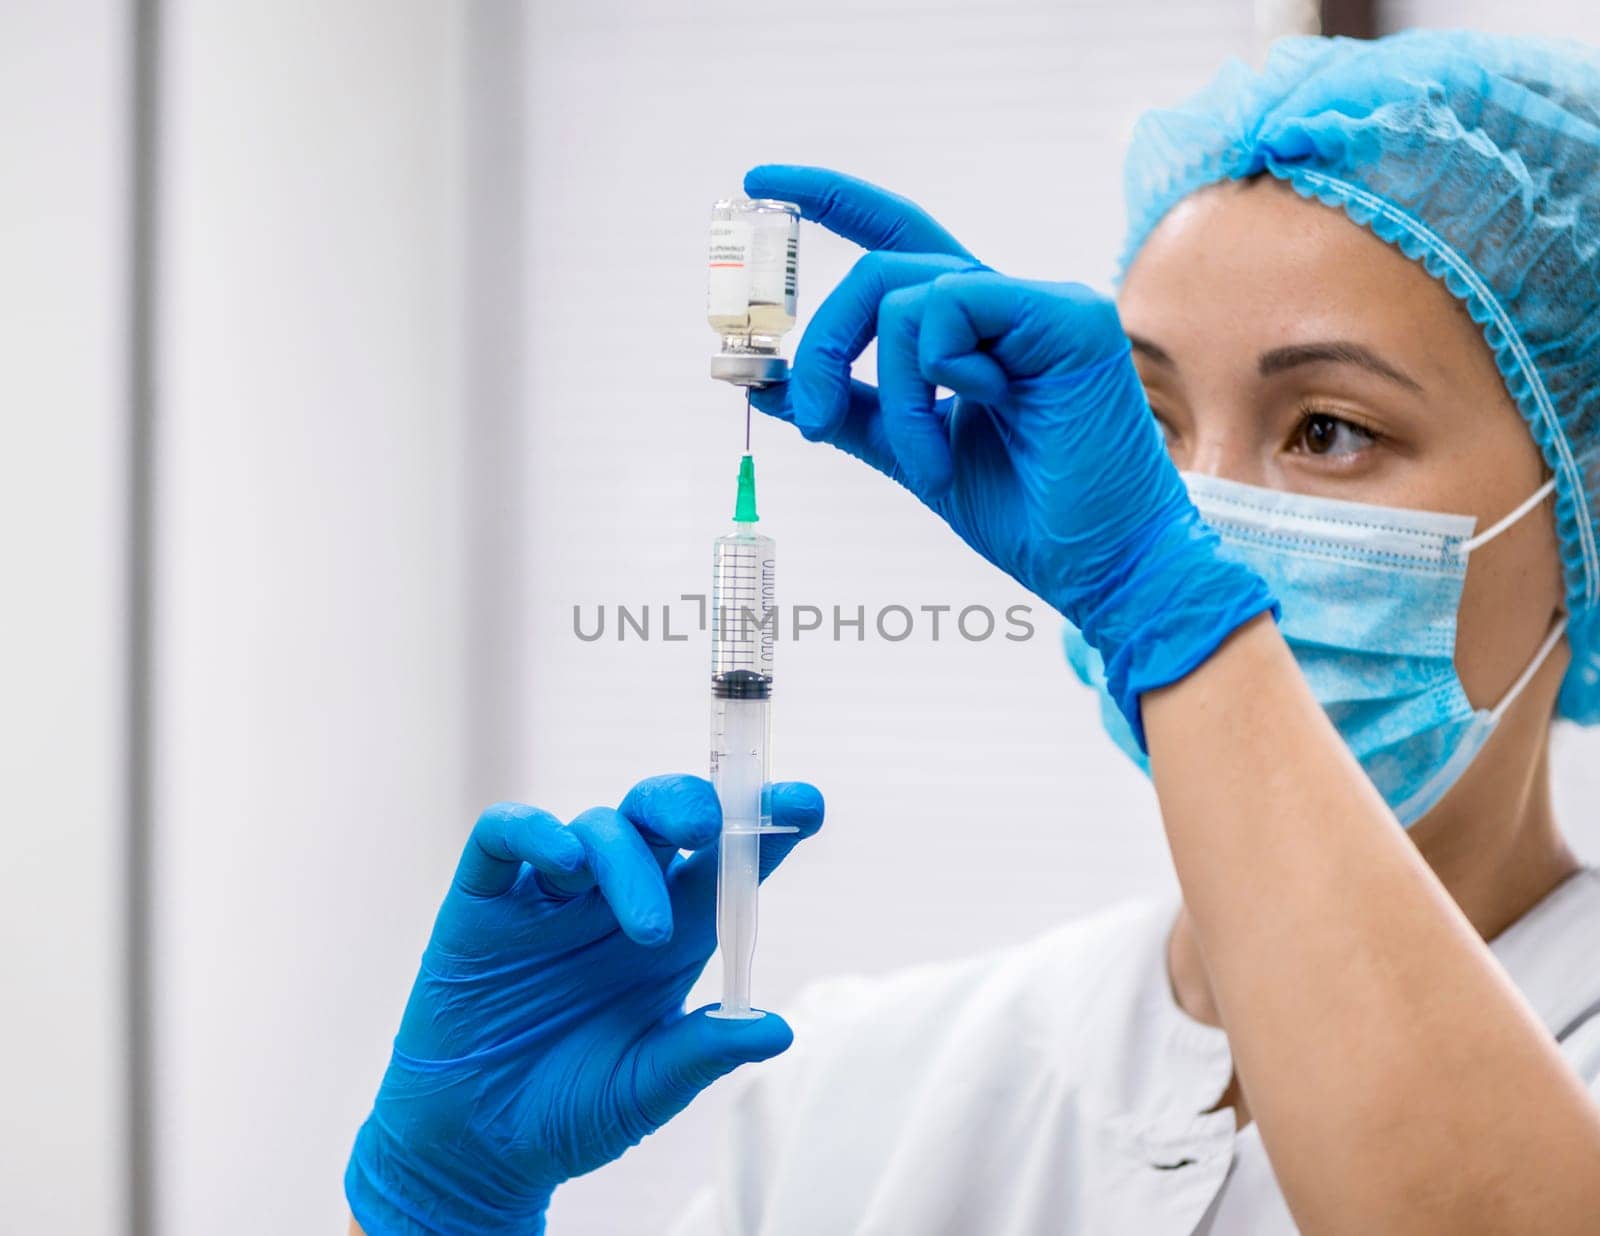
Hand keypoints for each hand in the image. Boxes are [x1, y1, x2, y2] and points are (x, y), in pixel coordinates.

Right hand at [345, 774, 824, 1234]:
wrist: (476, 1146)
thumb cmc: (571, 1112)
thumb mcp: (647, 1089)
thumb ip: (704, 1052)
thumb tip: (780, 1029)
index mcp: (673, 932)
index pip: (727, 862)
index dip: (766, 825)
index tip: (807, 805)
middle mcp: (617, 899)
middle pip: (662, 817)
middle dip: (694, 805)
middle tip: (711, 829)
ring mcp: (550, 895)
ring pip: (598, 827)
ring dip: (628, 862)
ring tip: (647, 930)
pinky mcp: (484, 899)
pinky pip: (506, 836)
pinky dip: (536, 833)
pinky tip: (563, 865)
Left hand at [746, 166, 1272, 739]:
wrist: (1102, 565)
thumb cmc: (1028, 515)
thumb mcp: (914, 455)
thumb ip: (851, 412)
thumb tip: (769, 381)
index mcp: (976, 331)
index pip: (896, 241)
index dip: (828, 201)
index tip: (758, 184)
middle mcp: (1008, 307)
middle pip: (883, 269)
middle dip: (826, 341)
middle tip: (814, 416)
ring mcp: (1042, 305)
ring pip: (907, 293)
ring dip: (890, 392)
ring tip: (923, 460)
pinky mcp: (1068, 317)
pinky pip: (954, 305)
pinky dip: (934, 373)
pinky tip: (973, 420)